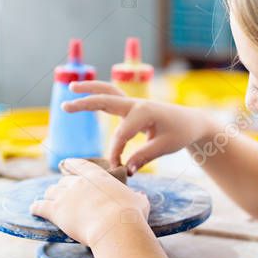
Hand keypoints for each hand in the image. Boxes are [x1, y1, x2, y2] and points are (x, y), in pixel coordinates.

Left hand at [31, 158, 149, 245]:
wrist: (116, 227)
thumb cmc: (130, 214)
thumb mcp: (138, 202)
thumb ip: (137, 197)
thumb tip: (140, 196)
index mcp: (97, 176)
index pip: (80, 165)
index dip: (72, 164)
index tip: (66, 164)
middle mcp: (78, 183)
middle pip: (64, 181)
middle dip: (63, 186)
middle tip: (62, 192)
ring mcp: (66, 196)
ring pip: (51, 192)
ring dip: (50, 196)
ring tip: (47, 200)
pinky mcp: (56, 211)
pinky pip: (40, 207)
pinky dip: (36, 208)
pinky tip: (33, 209)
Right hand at [63, 81, 217, 172]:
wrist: (191, 122)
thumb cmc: (180, 133)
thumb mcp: (166, 146)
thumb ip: (145, 156)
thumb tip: (127, 169)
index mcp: (144, 112)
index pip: (122, 134)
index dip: (116, 152)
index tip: (116, 168)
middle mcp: (136, 104)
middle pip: (106, 100)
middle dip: (86, 103)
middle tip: (65, 105)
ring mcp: (133, 103)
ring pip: (108, 92)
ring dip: (89, 89)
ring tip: (70, 87)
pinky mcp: (132, 107)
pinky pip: (112, 97)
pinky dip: (98, 94)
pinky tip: (84, 94)